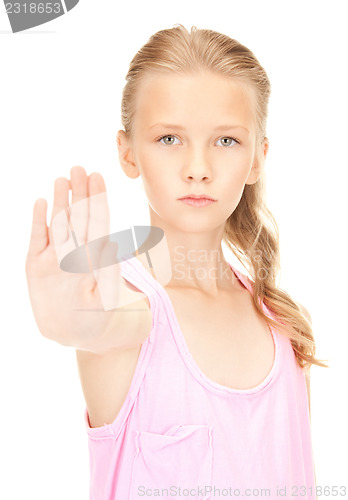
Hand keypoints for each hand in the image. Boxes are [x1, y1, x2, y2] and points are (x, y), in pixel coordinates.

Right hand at [25, 166, 121, 348]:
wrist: (73, 332)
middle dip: (79, 193)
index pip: (97, 223)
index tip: (98, 178)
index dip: (97, 200)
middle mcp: (74, 252)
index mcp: (93, 258)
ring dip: (60, 201)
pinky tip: (40, 202)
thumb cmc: (97, 319)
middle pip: (78, 217)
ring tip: (63, 179)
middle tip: (80, 168)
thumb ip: (107, 277)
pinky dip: (38, 221)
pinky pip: (37, 238)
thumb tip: (110, 247)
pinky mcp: (36, 265)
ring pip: (58, 223)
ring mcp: (55, 257)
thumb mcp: (106, 303)